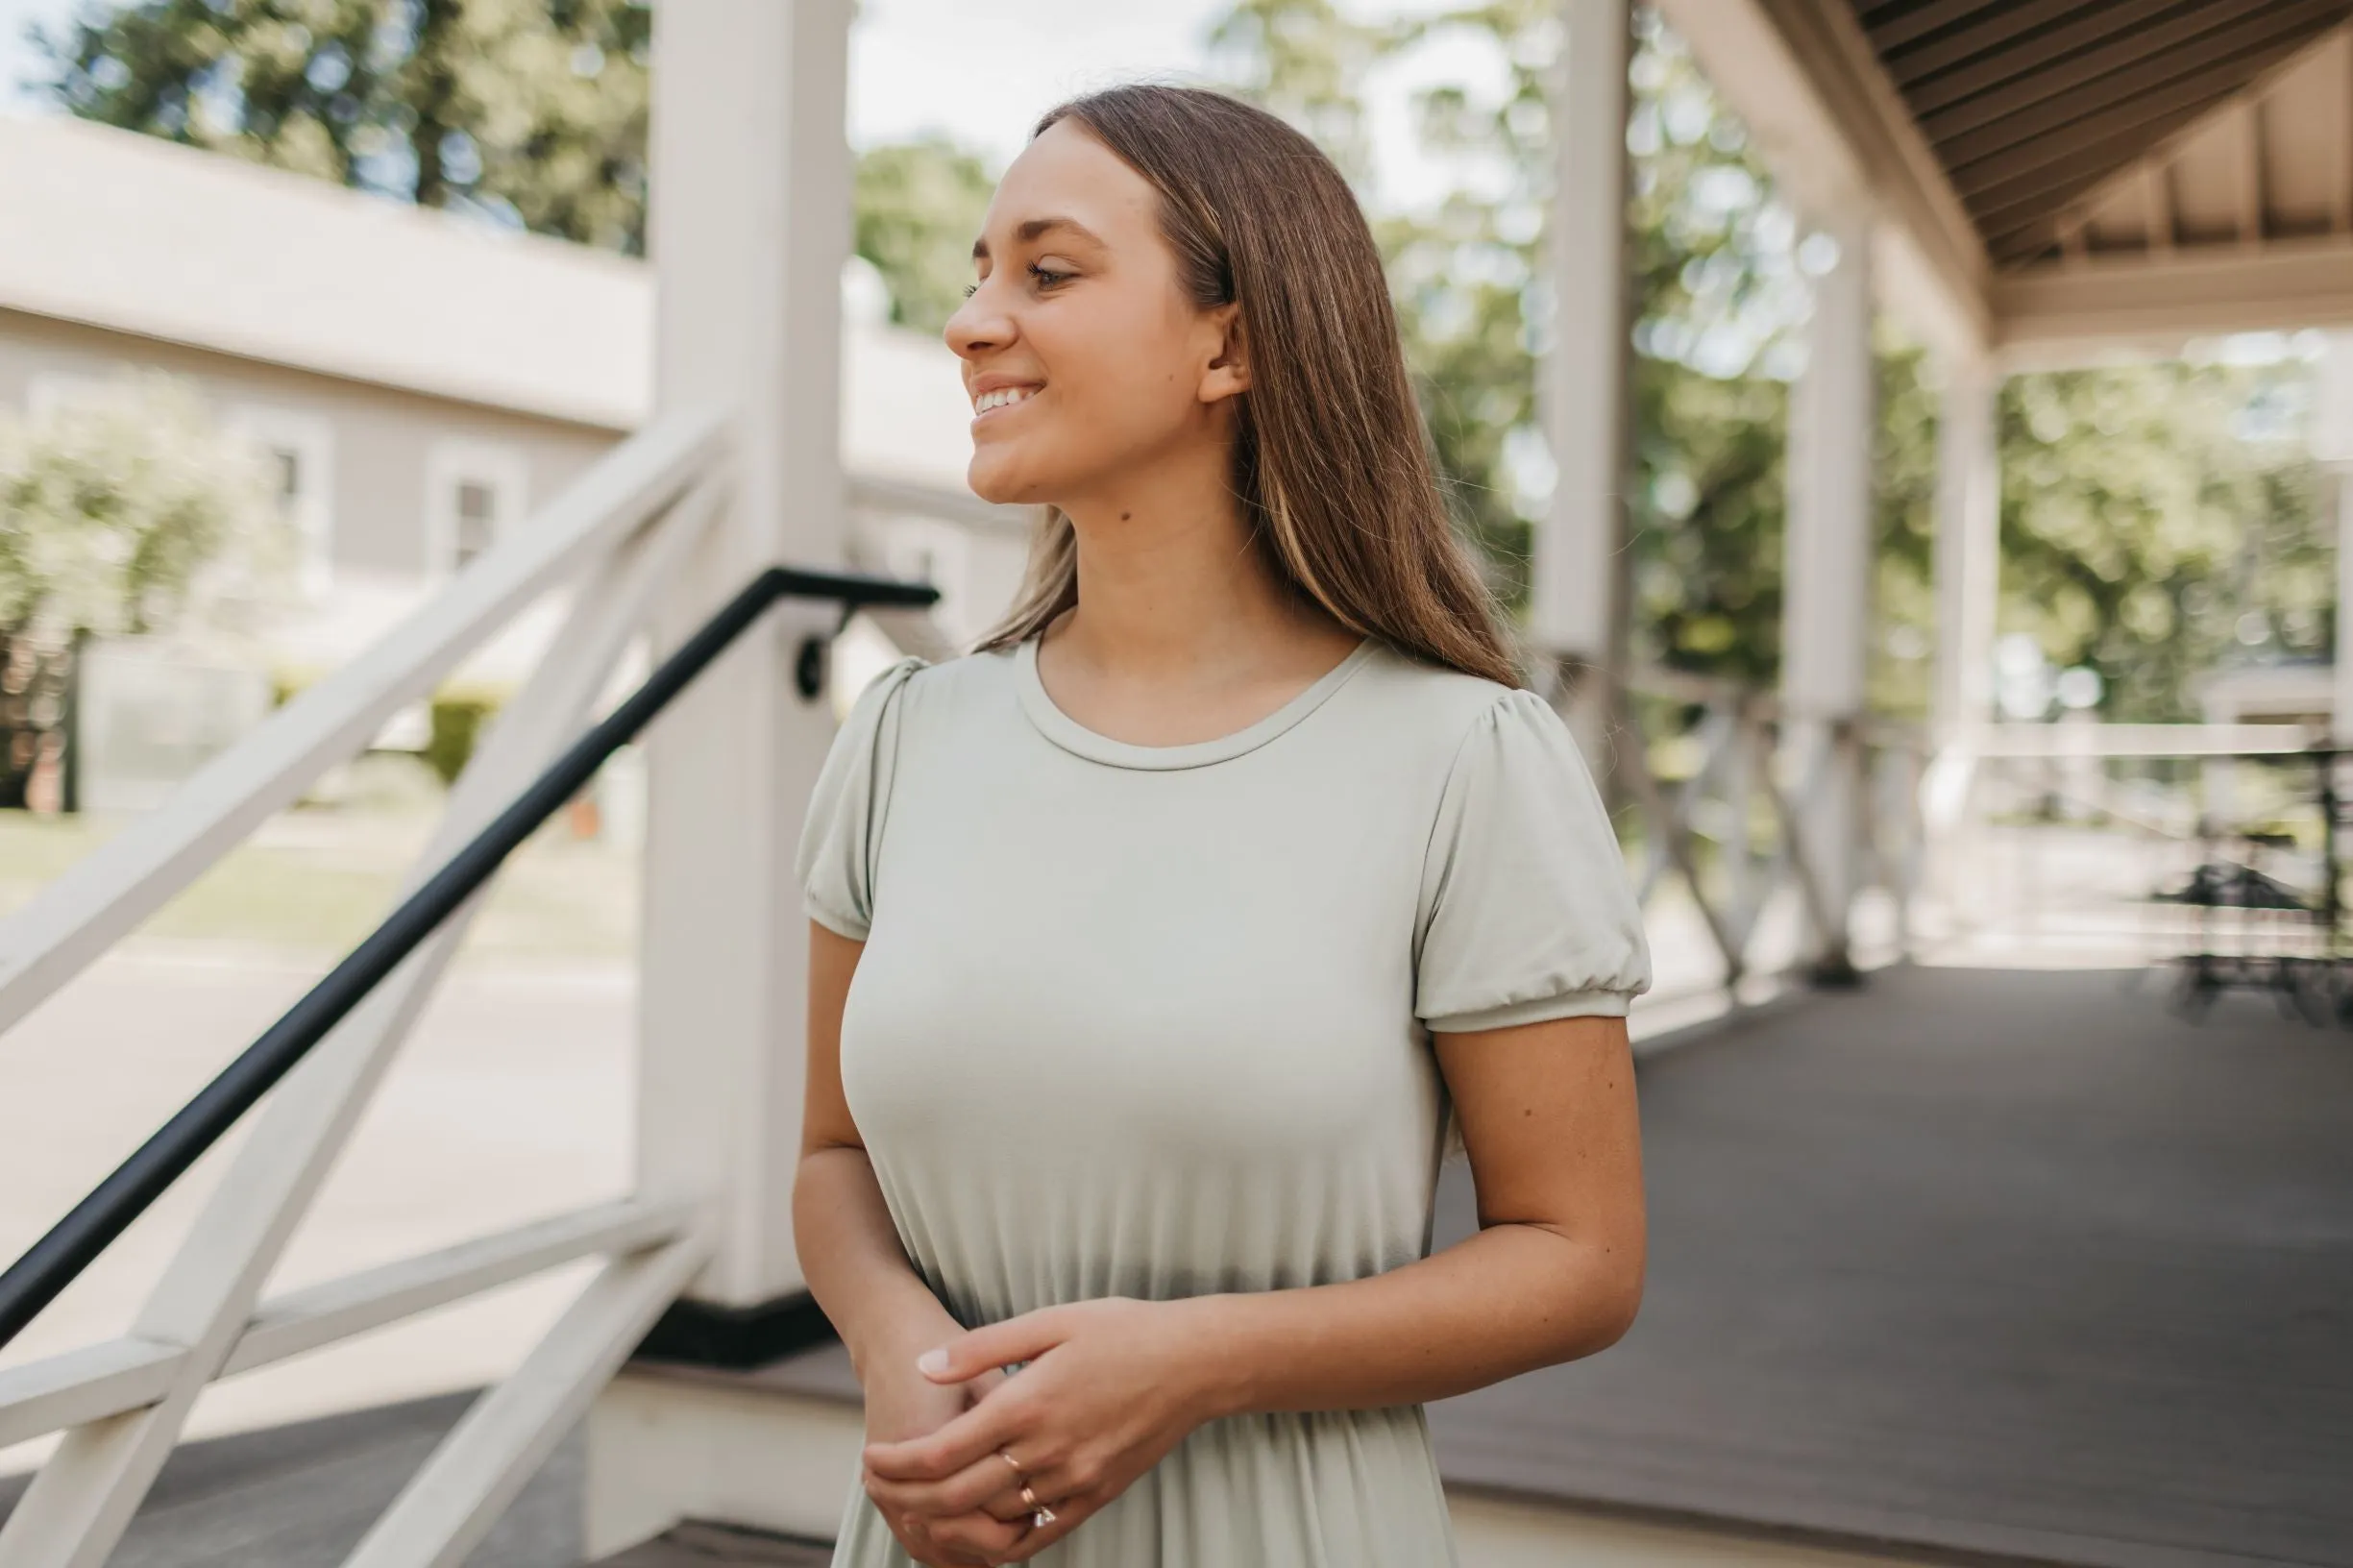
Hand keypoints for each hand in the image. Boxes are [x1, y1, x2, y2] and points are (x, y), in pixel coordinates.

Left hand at [862, 1297, 1226, 1560]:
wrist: (1194, 1363)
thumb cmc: (1121, 1331)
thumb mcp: (1049, 1321)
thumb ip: (982, 1348)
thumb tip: (924, 1367)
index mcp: (1027, 1402)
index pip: (941, 1452)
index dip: (896, 1462)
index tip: (870, 1457)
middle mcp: (1046, 1450)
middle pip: (956, 1495)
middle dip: (905, 1496)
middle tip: (877, 1486)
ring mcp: (1073, 1480)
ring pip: (992, 1521)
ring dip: (947, 1519)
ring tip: (917, 1504)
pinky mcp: (1096, 1495)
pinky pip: (1037, 1535)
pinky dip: (999, 1541)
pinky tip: (978, 1526)